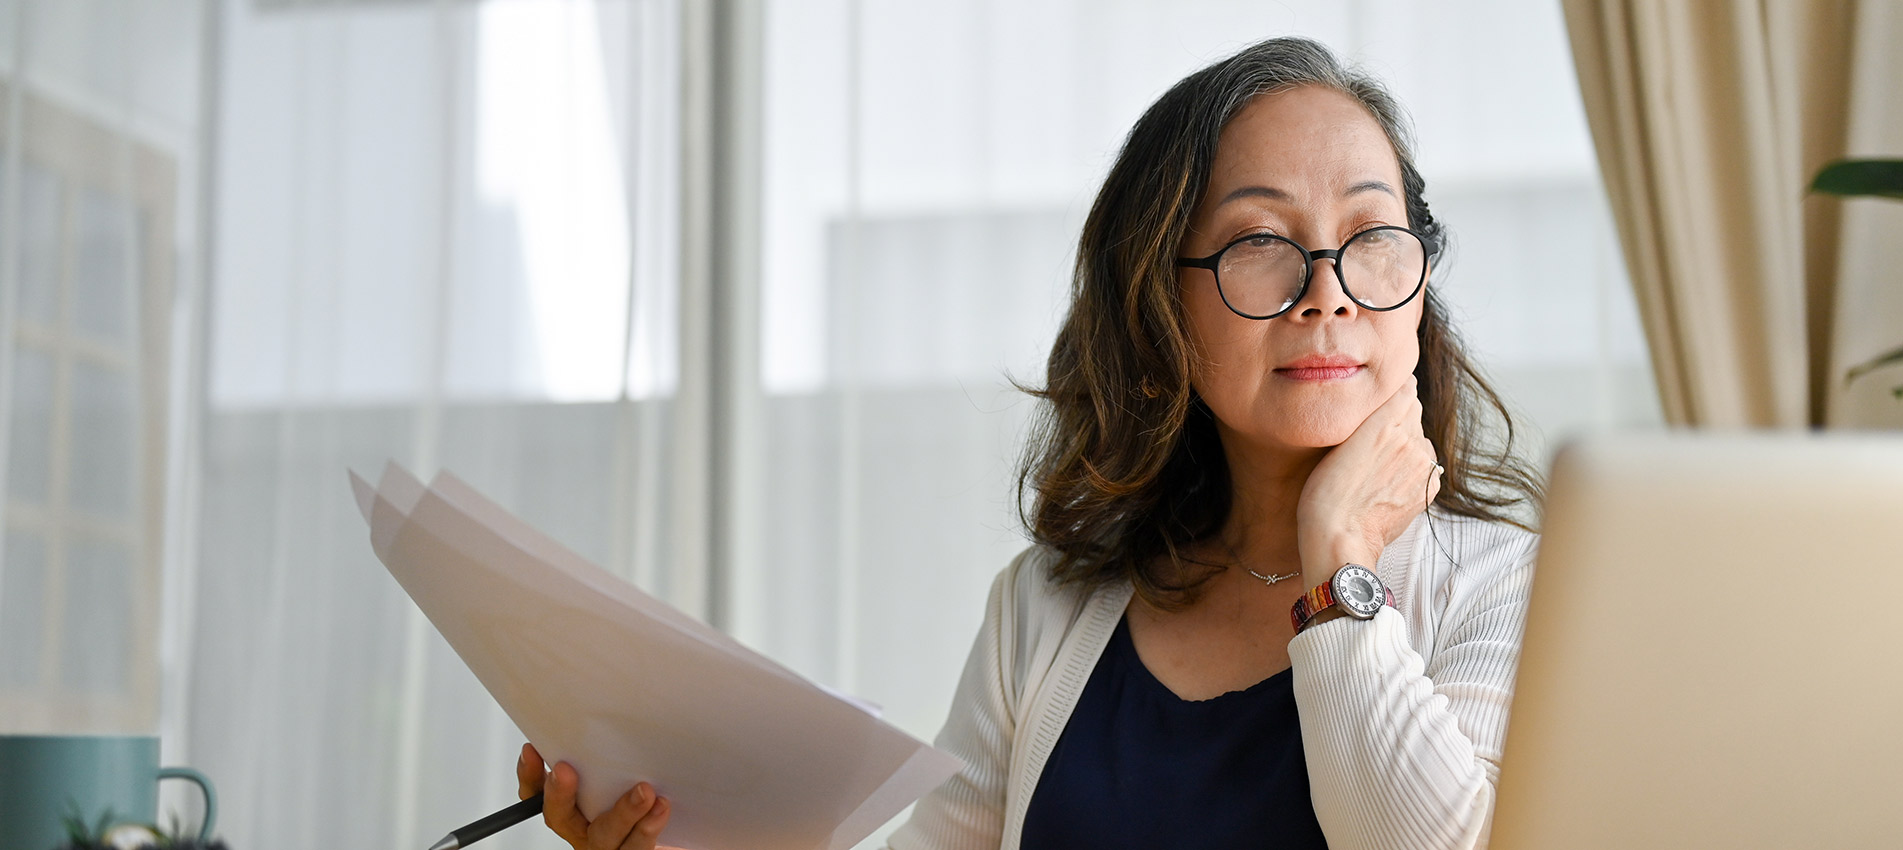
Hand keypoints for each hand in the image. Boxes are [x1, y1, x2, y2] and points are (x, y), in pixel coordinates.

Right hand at [518, 742, 676, 849]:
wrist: (673, 822)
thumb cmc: (644, 789)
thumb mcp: (616, 767)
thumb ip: (606, 751)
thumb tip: (604, 705)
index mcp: (572, 809)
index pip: (537, 794)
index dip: (530, 775)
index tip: (531, 749)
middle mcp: (584, 829)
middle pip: (561, 817)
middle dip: (560, 794)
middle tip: (564, 770)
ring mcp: (608, 845)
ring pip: (605, 836)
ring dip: (623, 813)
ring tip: (644, 791)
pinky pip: (636, 848)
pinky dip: (648, 828)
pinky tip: (660, 808)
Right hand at [1296, 376, 1440, 584]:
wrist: (1340, 538)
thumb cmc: (1325, 493)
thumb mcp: (1336, 441)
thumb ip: (1370, 414)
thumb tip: (1397, 392)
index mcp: (1384, 422)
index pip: (1404, 389)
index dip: (1390, 394)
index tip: (1376, 405)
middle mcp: (1410, 439)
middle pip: (1413, 413)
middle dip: (1397, 421)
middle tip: (1369, 444)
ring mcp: (1423, 465)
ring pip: (1420, 439)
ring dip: (1405, 444)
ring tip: (1377, 466)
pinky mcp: (1428, 487)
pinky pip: (1426, 464)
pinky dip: (1413, 468)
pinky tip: (1389, 481)